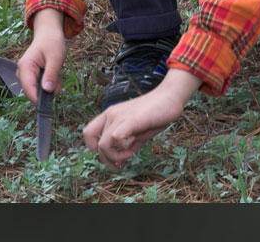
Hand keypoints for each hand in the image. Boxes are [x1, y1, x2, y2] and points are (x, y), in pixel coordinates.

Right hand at [16, 8, 66, 104]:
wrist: (49, 34)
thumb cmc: (52, 43)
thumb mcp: (56, 57)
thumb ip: (51, 74)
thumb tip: (47, 91)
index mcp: (25, 67)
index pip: (28, 89)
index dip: (38, 99)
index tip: (48, 106)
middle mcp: (22, 73)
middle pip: (33, 91)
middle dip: (48, 90)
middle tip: (59, 79)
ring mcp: (25, 75)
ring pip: (38, 90)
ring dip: (50, 85)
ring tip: (56, 72)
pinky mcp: (30, 77)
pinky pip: (40, 86)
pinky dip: (49, 83)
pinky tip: (54, 73)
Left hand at [83, 69, 201, 169]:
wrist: (171, 96)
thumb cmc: (157, 113)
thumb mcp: (140, 132)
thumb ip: (128, 145)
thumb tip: (119, 162)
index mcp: (110, 115)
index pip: (88, 133)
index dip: (96, 148)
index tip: (112, 154)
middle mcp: (111, 115)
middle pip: (95, 145)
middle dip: (107, 159)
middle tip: (122, 162)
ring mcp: (119, 116)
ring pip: (103, 145)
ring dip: (114, 156)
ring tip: (129, 154)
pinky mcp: (130, 120)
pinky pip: (115, 138)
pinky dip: (122, 148)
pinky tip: (133, 146)